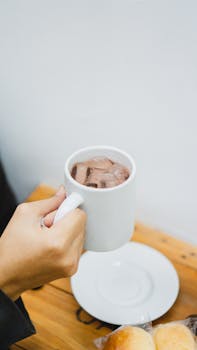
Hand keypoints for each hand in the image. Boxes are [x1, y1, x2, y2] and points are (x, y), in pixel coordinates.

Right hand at [0, 186, 85, 300]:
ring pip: (81, 234)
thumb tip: (64, 192)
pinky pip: (78, 245)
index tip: (52, 213)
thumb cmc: (11, 248)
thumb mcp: (25, 215)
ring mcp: (72, 265)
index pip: (80, 215)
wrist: (5, 276)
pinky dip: (67, 241)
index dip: (66, 210)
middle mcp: (68, 256)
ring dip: (68, 230)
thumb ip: (50, 201)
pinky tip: (50, 245)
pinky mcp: (72, 269)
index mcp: (57, 242)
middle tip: (46, 226)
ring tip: (47, 237)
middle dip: (66, 220)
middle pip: (82, 224)